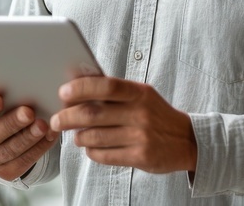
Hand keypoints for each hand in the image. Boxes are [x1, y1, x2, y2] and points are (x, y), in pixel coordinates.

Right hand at [0, 85, 57, 180]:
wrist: (6, 138)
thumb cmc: (3, 110)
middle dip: (12, 123)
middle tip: (29, 111)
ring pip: (9, 150)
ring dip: (28, 137)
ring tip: (44, 125)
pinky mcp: (6, 172)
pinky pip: (23, 162)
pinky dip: (39, 149)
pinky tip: (50, 136)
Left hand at [49, 76, 196, 173]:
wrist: (187, 140)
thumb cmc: (156, 114)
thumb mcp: (142, 95)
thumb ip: (115, 92)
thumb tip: (77, 86)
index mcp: (140, 92)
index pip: (106, 86)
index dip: (81, 88)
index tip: (63, 93)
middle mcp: (140, 113)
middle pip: (93, 114)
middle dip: (67, 117)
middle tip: (56, 120)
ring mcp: (141, 136)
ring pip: (95, 137)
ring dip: (79, 137)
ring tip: (77, 135)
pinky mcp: (141, 157)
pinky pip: (104, 155)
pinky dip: (92, 152)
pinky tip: (91, 148)